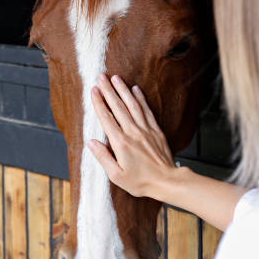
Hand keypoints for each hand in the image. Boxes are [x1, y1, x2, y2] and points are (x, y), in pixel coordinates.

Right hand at [88, 73, 175, 197]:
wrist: (167, 181)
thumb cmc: (140, 181)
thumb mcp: (116, 176)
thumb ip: (103, 157)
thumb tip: (91, 142)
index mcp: (121, 143)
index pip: (107, 118)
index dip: (99, 103)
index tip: (93, 90)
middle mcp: (133, 132)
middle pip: (118, 107)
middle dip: (108, 90)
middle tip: (101, 77)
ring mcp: (146, 130)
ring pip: (132, 105)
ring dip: (123, 90)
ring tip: (116, 78)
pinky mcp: (156, 131)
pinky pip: (147, 110)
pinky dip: (141, 98)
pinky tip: (136, 89)